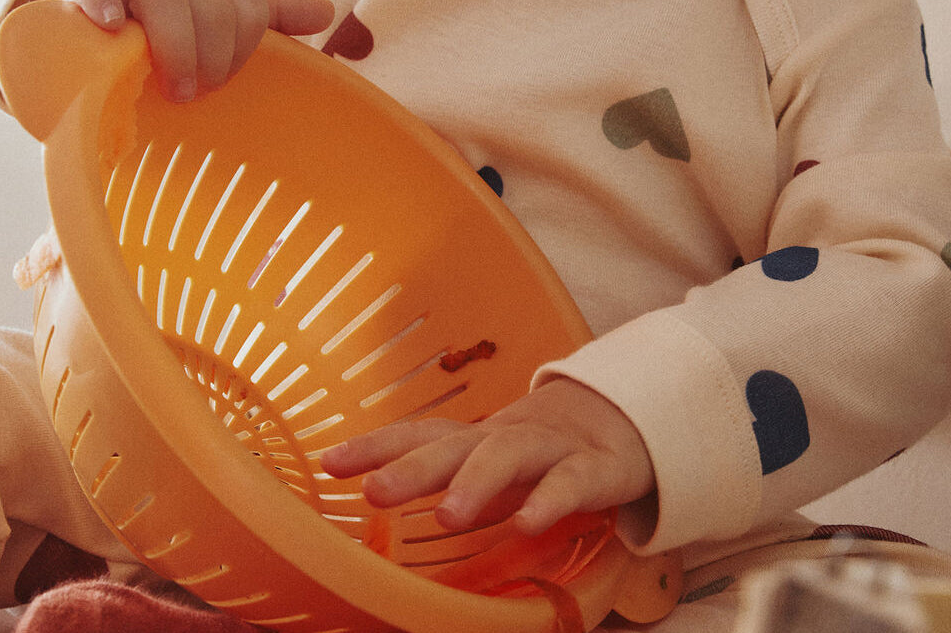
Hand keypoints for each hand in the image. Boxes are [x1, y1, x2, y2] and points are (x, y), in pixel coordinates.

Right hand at [31, 0, 333, 98]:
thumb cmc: (164, 10)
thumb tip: (327, 13)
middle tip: (197, 91)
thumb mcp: (216, 4)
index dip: (240, 51)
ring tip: (174, 88)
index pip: (246, 8)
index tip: (221, 79)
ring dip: (175, 46)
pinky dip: (103, 2)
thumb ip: (268, 11)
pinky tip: (110, 28)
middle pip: (210, 3)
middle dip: (211, 55)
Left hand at [321, 378, 653, 535]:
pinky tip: (527, 523)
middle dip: (412, 466)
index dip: (374, 446)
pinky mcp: (594, 468)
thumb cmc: (538, 458)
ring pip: (508, 455)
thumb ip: (445, 483)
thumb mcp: (488, 469)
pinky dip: (549, 499)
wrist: (621, 428)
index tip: (328, 463)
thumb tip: (377, 510)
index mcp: (474, 441)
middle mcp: (504, 438)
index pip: (418, 436)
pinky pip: (570, 482)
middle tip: (375, 491)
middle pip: (453, 445)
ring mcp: (549, 449)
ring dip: (476, 482)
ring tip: (448, 515)